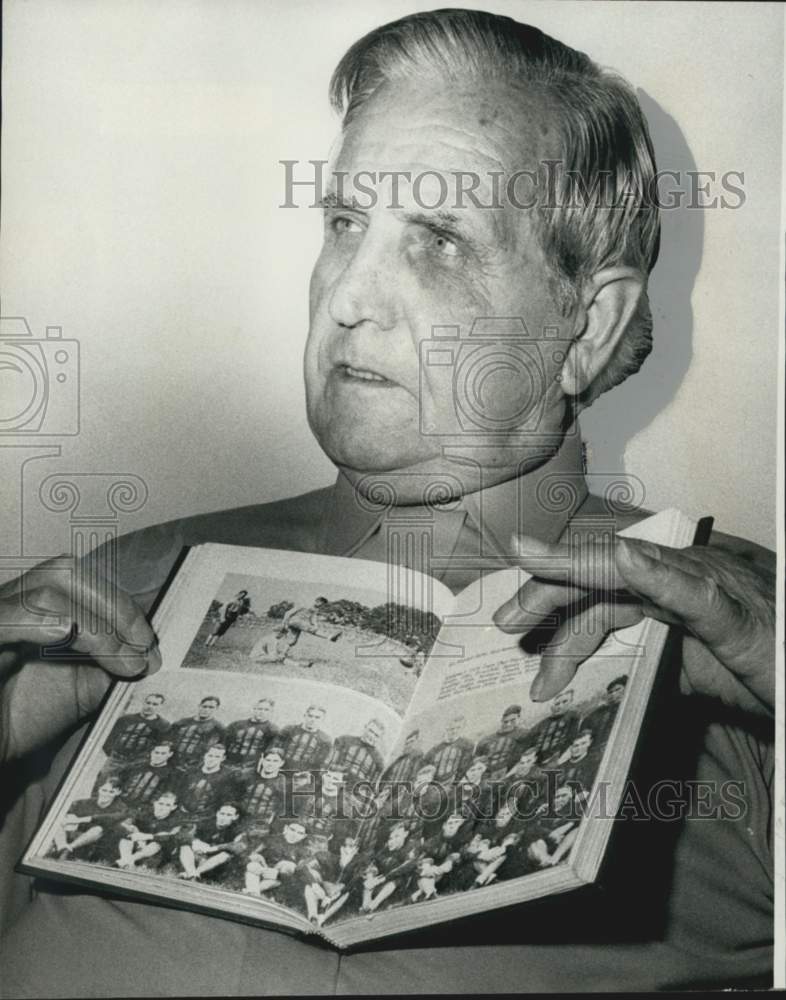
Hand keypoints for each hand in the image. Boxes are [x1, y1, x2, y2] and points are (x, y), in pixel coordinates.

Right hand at [0, 555, 159, 760]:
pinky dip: (38, 620)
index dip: (123, 604)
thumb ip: (114, 660)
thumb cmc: (22, 717)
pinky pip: (6, 618)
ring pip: (47, 592)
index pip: (85, 580)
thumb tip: (153, 647)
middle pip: (68, 573)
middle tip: (142, 646)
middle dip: (115, 606)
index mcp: (36, 605)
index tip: (150, 642)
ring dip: (96, 626)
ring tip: (122, 662)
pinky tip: (65, 632)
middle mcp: (12, 601)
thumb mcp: (81, 686)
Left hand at [494, 532, 774, 716]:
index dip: (551, 595)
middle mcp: (678, 580)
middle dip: (547, 588)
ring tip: (533, 558)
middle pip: (600, 574)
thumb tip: (602, 676)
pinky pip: (695, 592)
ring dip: (579, 566)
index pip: (597, 586)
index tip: (509, 616)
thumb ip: (648, 660)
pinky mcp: (736, 614)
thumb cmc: (758, 665)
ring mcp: (707, 589)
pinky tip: (628, 558)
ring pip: (633, 569)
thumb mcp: (689, 668)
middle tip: (504, 618)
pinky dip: (659, 575)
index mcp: (665, 592)